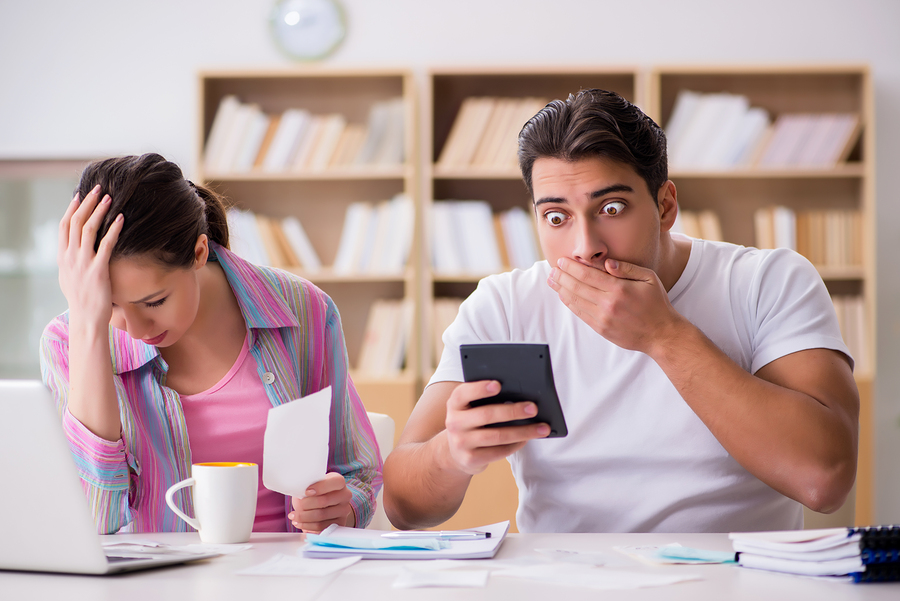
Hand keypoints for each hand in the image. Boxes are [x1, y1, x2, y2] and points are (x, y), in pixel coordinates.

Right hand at [57, 185, 123, 326]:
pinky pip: (106, 245)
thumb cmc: (82, 299)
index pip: (64, 226)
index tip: (80, 194)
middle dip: (87, 203)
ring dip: (100, 211)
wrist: (86, 318)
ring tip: (110, 198)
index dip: (72, 208)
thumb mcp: (70, 277)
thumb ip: (71, 261)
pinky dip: (114, 229)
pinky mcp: (98, 270)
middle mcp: (70, 257)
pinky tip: (122, 219)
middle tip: (98, 189)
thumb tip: (74, 249)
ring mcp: (83, 263)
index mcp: (63, 257)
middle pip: (75, 222)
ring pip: (89, 229)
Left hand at [288, 472, 353, 532]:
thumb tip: (297, 490)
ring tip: (294, 516)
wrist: (323, 506)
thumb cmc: (314, 493)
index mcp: (339, 482)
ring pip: (321, 515)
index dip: (319, 487)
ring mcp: (343, 510)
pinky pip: (321, 527)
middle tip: (297, 506)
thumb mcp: (311, 485)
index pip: (335, 482)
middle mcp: (345, 495)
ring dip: (304, 517)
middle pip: (324, 501)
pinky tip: (299, 523)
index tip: (306, 492)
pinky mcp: (340, 523)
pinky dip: (307, 525)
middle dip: (306, 505)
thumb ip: (307, 486)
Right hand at [443, 380, 549, 475]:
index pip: (464, 393)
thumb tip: (519, 395)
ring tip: (541, 428)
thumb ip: (484, 399)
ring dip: (522, 431)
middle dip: (512, 411)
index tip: (498, 384)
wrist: (455, 452)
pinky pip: (498, 452)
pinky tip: (527, 439)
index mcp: (455, 404)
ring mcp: (461, 442)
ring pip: (497, 436)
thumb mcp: (470, 407)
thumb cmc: (471, 421)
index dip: (480, 388)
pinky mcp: (470, 459)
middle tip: (533, 408)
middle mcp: (454, 422)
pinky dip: (516, 444)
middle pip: (486, 415)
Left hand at [548, 257, 683, 354]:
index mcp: (619, 289)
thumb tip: (606, 262)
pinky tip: (564, 295)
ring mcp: (603, 318)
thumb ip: (627, 268)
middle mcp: (608, 304)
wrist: (661, 334)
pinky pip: (580, 314)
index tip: (562, 260)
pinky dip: (570, 303)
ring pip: (575, 301)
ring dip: (561, 289)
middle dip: (562, 276)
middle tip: (552, 269)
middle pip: (577, 287)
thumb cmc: (656, 303)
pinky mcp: (601, 329)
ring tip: (552, 280)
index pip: (587, 275)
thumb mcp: (649, 279)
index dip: (572, 267)